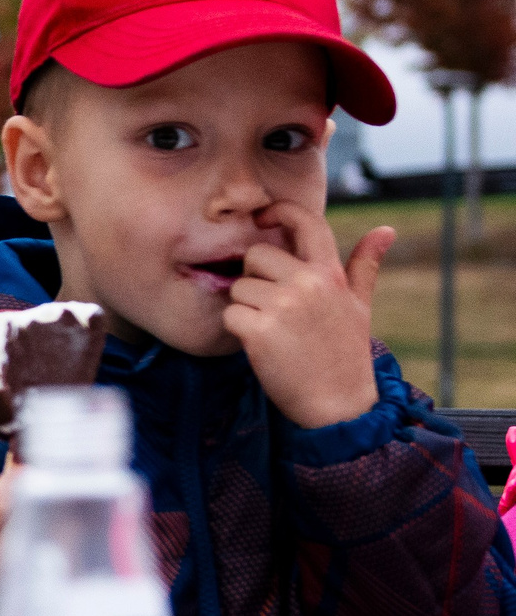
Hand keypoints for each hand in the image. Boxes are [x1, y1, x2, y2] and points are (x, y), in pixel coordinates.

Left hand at [226, 202, 390, 428]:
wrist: (338, 404)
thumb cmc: (344, 352)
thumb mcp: (360, 305)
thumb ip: (364, 265)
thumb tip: (386, 229)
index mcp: (331, 273)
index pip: (306, 222)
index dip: (279, 211)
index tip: (262, 218)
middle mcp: (308, 283)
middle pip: (255, 255)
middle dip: (255, 278)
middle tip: (273, 308)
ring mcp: (283, 306)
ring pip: (239, 287)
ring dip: (246, 307)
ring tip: (273, 330)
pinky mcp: (259, 331)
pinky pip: (230, 314)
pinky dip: (238, 330)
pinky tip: (261, 346)